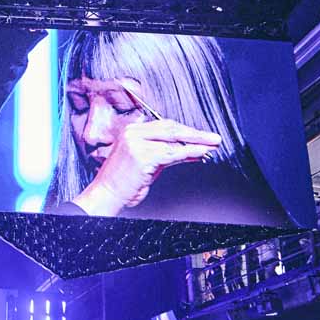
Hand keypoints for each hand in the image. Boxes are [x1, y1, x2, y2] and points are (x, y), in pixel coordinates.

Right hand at [72, 119, 221, 215]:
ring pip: (174, 140)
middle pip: (171, 128)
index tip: (202, 136)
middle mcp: (132, 132)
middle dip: (195, 134)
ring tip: (212, 146)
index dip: (186, 130)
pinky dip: (190, 152)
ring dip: (197, 143)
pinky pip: (172, 153)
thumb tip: (193, 150)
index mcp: (131, 130)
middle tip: (214, 138)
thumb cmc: (123, 182)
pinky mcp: (142, 155)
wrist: (106, 194)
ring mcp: (136, 142)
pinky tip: (201, 153)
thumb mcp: (148, 163)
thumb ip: (168, 153)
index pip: (164, 125)